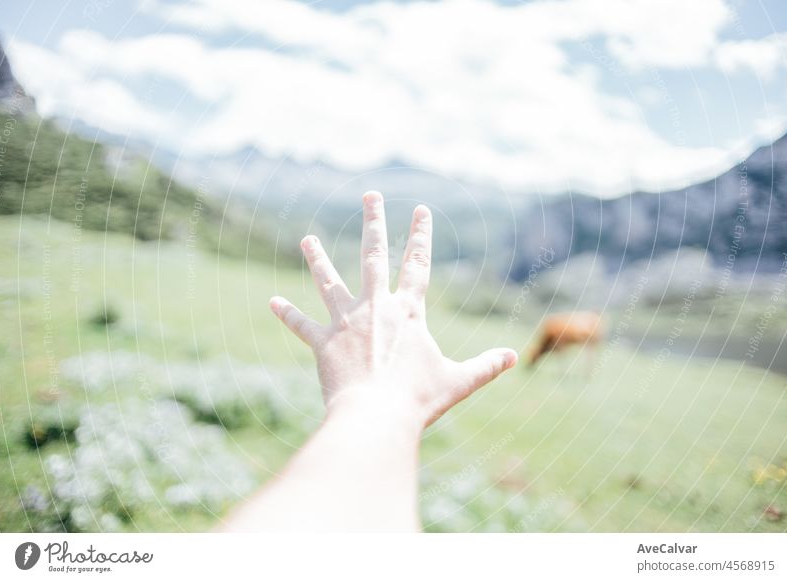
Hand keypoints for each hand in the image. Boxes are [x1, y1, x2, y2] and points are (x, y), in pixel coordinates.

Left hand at [270, 191, 516, 428]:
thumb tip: (514, 358)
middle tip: (369, 195)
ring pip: (329, 281)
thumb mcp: (459, 381)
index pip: (418, 264)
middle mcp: (376, 307)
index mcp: (408, 311)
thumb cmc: (419, 400)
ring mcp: (346, 322)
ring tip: (306, 239)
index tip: (420, 209)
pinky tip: (272, 302)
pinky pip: (302, 325)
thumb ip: (486, 366)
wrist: (376, 417)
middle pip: (374, 256)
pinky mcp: (323, 343)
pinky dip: (287, 314)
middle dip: (373, 223)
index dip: (421, 235)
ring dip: (317, 259)